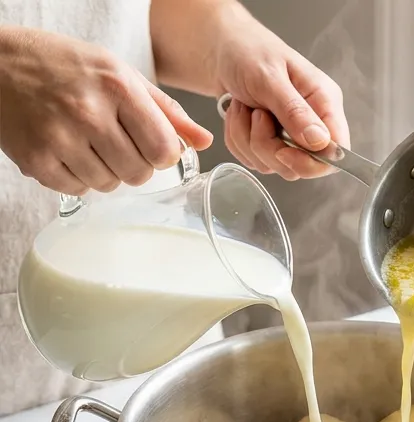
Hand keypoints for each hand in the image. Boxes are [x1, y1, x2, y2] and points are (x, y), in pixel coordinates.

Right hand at [0, 26, 212, 194]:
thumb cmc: (63, 66)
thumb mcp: (119, 73)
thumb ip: (164, 110)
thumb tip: (203, 141)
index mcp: (117, 87)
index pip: (164, 148)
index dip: (163, 154)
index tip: (152, 146)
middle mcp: (88, 112)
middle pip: (139, 173)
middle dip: (136, 164)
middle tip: (116, 143)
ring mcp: (59, 137)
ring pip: (109, 184)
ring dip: (106, 172)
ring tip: (89, 144)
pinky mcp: (35, 159)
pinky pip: (77, 189)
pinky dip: (77, 178)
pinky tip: (68, 152)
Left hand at [212, 21, 347, 180]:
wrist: (218, 49)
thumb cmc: (247, 51)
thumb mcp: (269, 78)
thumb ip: (295, 111)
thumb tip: (321, 142)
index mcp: (325, 102)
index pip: (337, 152)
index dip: (311, 161)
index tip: (282, 152)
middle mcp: (314, 122)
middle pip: (304, 165)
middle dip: (269, 147)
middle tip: (256, 116)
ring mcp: (292, 134)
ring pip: (276, 165)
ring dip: (248, 140)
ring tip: (245, 108)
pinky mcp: (271, 141)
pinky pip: (255, 160)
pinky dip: (238, 140)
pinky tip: (239, 114)